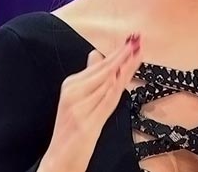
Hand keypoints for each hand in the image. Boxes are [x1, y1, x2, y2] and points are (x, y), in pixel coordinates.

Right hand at [39, 34, 142, 171]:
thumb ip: (90, 79)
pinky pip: (105, 101)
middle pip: (103, 71)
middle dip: (122, 55)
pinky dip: (116, 87)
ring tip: (137, 53)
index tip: (132, 41)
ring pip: (106, 83)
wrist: (60, 158)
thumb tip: (97, 55)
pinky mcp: (86, 122)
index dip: (117, 53)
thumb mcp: (78, 101)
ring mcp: (78, 107)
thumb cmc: (71, 131)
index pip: (99, 66)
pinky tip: (124, 76)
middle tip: (137, 40)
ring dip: (123, 66)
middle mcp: (73, 93)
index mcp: (71, 85)